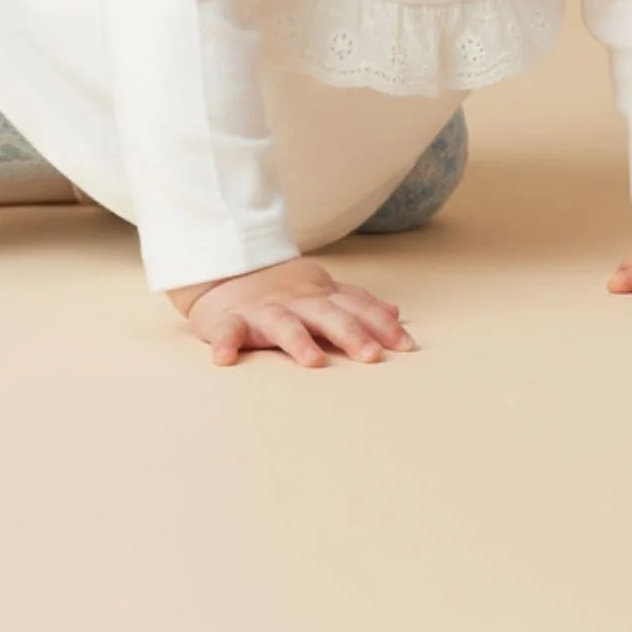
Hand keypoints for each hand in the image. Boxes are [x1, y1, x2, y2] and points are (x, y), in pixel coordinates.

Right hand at [173, 256, 418, 367]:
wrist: (226, 270)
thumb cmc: (281, 289)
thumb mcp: (322, 290)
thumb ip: (356, 302)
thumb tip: (396, 312)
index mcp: (320, 296)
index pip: (355, 308)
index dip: (380, 325)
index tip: (406, 345)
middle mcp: (296, 302)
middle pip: (327, 315)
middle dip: (350, 333)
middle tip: (371, 356)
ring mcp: (263, 311)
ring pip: (282, 324)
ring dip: (298, 340)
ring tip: (313, 361)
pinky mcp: (229, 320)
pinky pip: (227, 331)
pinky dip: (225, 342)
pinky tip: (225, 357)